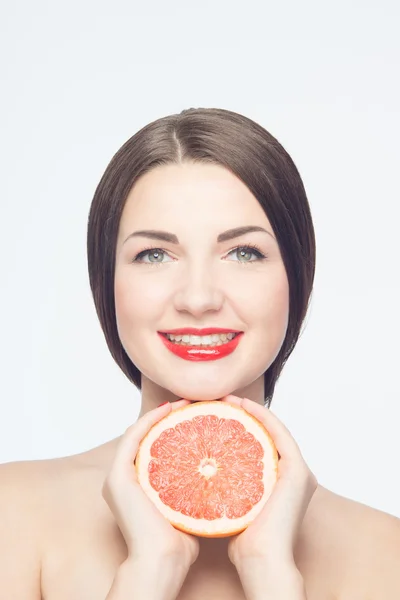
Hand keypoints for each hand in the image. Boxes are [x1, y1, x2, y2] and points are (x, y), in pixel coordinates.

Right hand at [102, 400, 199, 578]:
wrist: (162, 561)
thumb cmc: (178, 541)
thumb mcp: (188, 507)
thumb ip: (193, 489)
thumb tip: (220, 471)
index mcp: (136, 486)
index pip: (154, 447)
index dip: (172, 428)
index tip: (197, 416)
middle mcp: (123, 478)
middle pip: (146, 437)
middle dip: (168, 417)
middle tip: (192, 404)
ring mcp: (117, 476)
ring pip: (138, 432)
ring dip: (160, 414)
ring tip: (184, 402)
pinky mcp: (118, 475)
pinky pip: (133, 437)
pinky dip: (150, 420)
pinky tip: (169, 410)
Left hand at [221, 395, 317, 592]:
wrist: (261, 561)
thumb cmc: (244, 542)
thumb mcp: (233, 506)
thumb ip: (228, 487)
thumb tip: (200, 472)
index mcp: (282, 482)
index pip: (260, 445)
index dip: (241, 426)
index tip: (216, 414)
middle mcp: (294, 474)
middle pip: (268, 434)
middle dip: (245, 415)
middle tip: (221, 401)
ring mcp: (299, 471)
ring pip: (274, 429)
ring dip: (252, 410)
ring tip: (229, 398)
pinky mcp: (298, 470)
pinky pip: (278, 433)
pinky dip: (262, 416)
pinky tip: (243, 406)